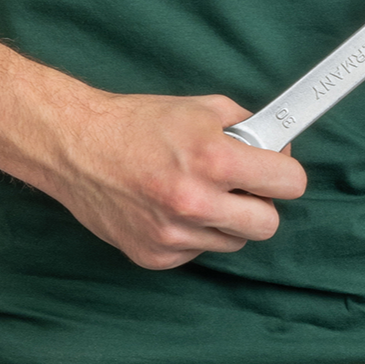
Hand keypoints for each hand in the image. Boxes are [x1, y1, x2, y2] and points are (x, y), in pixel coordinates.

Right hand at [51, 91, 306, 269]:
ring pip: (233, 242)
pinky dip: (192, 234)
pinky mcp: (154, 255)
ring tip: (196, 192)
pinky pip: (197, 251)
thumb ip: (246, 126)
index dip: (286, 174)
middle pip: (268, 225)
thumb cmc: (136, 123)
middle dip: (261, 204)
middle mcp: (195, 202)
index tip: (278, 171)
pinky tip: (168, 208)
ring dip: (225, 221)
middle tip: (242, 187)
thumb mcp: (200, 108)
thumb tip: (277, 144)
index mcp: (213, 160)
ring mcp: (173, 234)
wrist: (75, 145)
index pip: (290, 184)